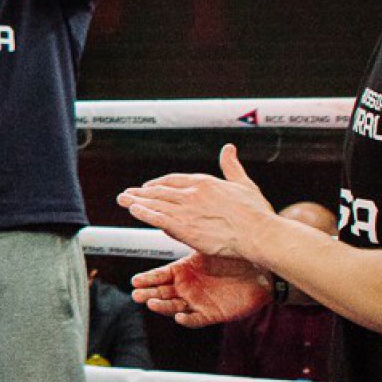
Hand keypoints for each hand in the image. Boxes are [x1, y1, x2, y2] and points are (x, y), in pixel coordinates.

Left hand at [117, 144, 274, 260]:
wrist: (259, 233)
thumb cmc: (256, 213)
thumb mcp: (244, 184)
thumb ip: (231, 166)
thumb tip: (228, 148)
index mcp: (204, 183)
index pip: (174, 180)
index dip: (159, 183)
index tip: (149, 186)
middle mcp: (192, 194)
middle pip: (160, 190)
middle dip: (141, 192)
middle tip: (127, 193)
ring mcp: (186, 210)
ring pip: (155, 203)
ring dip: (137, 201)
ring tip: (122, 200)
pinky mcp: (184, 227)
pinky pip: (158, 218)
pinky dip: (144, 213)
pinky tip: (134, 211)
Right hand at [130, 252, 269, 328]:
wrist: (261, 271)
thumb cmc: (234, 257)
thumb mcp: (207, 246)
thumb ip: (187, 238)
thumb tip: (168, 222)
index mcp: (184, 271)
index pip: (160, 276)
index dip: (147, 279)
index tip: (135, 281)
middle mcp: (188, 287)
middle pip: (163, 293)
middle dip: (149, 294)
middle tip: (137, 295)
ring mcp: (199, 301)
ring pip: (175, 307)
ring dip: (163, 307)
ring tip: (152, 303)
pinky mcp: (212, 313)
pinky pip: (196, 319)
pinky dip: (187, 320)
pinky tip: (180, 316)